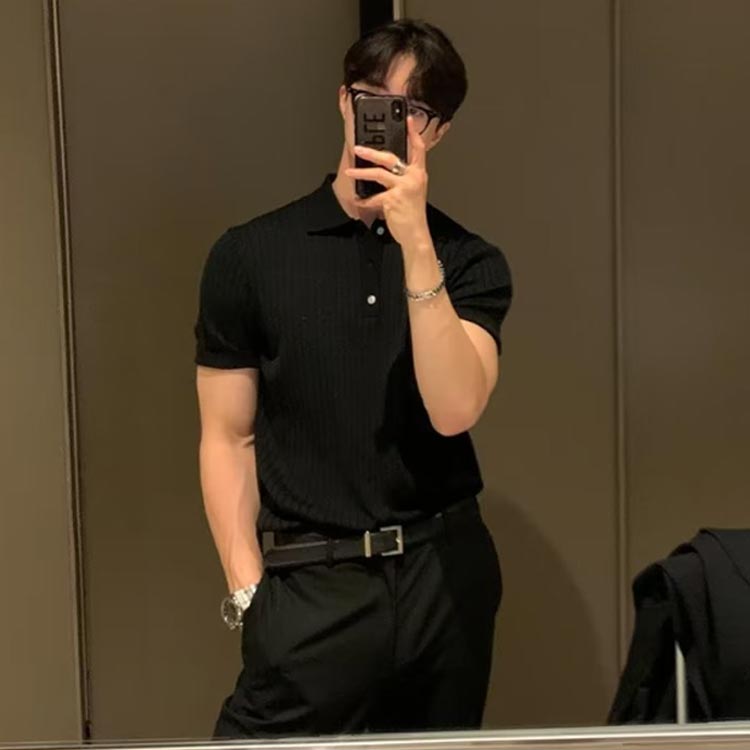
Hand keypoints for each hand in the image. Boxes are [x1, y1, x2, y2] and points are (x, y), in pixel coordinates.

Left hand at [345, 116, 430, 248]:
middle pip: (391, 158)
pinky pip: (374, 197)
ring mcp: (403, 188)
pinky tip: (359, 201)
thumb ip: (403, 180)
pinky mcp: (393, 199)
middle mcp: (413, 178)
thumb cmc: (413, 215)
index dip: (413, 133)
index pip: (418, 149)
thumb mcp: (413, 192)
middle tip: (358, 148)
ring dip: (361, 172)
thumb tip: (385, 170)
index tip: (408, 120)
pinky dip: (365, 200)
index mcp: (419, 174)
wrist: (415, 234)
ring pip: (378, 174)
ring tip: (350, 171)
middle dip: (372, 152)